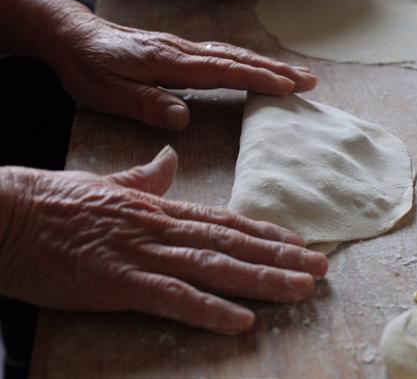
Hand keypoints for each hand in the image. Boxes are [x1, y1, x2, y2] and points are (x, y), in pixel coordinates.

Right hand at [0, 147, 327, 333]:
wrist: (8, 212)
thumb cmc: (55, 202)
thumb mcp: (108, 184)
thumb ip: (145, 177)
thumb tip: (168, 159)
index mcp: (161, 207)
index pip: (226, 220)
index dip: (266, 233)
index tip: (299, 243)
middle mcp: (162, 227)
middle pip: (233, 243)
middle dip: (280, 257)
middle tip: (321, 269)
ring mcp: (143, 254)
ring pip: (215, 266)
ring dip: (261, 280)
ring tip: (300, 290)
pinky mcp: (118, 282)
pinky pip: (171, 297)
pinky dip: (208, 309)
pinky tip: (240, 321)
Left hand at [45, 10, 317, 129]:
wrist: (69, 33)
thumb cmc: (87, 66)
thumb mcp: (107, 92)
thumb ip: (145, 104)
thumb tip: (183, 118)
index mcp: (169, 62)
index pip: (222, 70)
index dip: (256, 78)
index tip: (287, 87)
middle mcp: (182, 51)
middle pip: (238, 59)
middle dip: (276, 70)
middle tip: (310, 81)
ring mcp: (183, 49)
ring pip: (233, 54)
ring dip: (267, 64)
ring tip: (297, 75)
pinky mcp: (179, 51)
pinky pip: (222, 55)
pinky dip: (247, 61)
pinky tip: (258, 68)